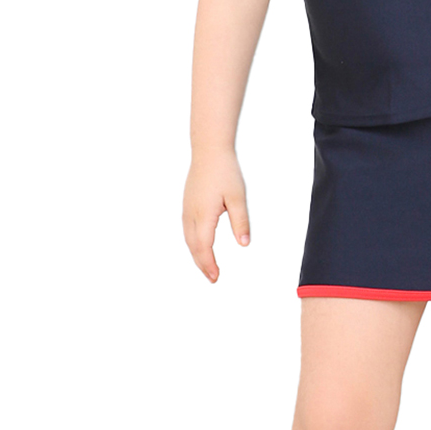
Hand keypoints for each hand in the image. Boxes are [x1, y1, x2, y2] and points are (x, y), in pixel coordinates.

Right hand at [182, 149, 249, 282]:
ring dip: (196, 254)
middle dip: (202, 264)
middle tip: (212, 278)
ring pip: (188, 239)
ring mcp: (187, 209)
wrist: (209, 151)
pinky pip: (187, 230)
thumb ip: (240, 221)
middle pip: (194, 247)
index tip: (215, 277)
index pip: (204, 247)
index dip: (209, 264)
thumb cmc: (224, 171)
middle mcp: (191, 215)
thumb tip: (244, 243)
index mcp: (204, 215)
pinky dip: (192, 243)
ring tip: (206, 266)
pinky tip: (198, 245)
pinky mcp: (187, 204)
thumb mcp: (237, 197)